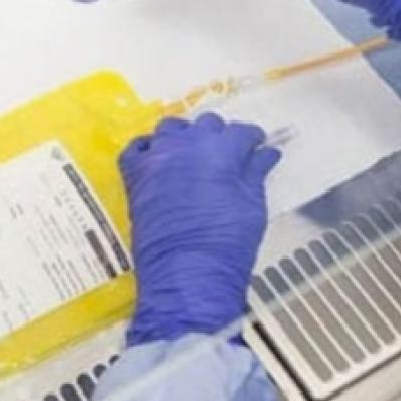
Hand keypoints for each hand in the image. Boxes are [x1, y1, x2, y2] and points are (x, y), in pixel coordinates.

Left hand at [120, 113, 281, 345]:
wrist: (186, 276)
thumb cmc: (227, 244)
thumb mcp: (253, 206)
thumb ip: (256, 173)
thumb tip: (266, 153)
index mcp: (220, 151)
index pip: (240, 132)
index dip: (251, 138)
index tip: (256, 146)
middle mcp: (186, 146)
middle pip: (206, 124)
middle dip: (220, 135)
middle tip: (228, 155)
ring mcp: (156, 159)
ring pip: (170, 129)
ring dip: (185, 135)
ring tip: (193, 153)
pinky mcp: (134, 177)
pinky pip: (136, 149)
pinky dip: (148, 149)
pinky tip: (159, 158)